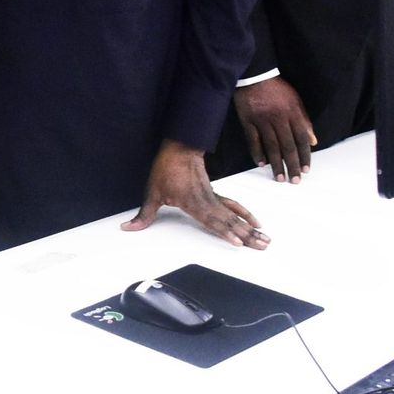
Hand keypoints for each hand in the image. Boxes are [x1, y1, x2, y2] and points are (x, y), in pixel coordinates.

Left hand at [121, 139, 270, 249]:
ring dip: (250, 227)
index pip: (211, 221)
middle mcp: (207, 202)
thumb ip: (144, 214)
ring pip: (235, 215)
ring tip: (265, 238)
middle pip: (229, 221)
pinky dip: (245, 214)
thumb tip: (128, 228)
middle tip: (262, 245)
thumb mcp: (151, 192)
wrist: (179, 149)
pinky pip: (233, 206)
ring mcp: (213, 198)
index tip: (238, 241)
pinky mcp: (215, 194)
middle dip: (246, 234)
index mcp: (193, 203)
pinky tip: (255, 221)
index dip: (225, 232)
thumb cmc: (166, 169)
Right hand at [234, 76, 315, 183]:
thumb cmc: (278, 89)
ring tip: (279, 177)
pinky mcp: (248, 120)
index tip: (306, 169)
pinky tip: (261, 163)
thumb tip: (313, 141)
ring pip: (271, 146)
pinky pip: (253, 140)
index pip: (301, 138)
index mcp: (293, 112)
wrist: (255, 75)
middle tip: (294, 180)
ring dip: (276, 163)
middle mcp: (278, 118)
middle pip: (287, 145)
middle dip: (292, 164)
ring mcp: (262, 120)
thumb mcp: (296, 101)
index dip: (305, 155)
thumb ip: (304, 121)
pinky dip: (257, 152)